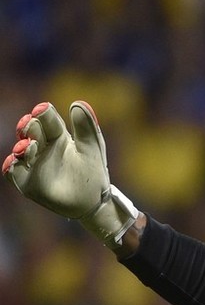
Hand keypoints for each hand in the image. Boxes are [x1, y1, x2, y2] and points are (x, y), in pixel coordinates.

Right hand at [3, 101, 137, 247]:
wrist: (93, 201)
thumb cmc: (93, 172)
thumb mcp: (92, 148)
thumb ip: (86, 127)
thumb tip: (78, 103)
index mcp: (58, 136)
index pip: (46, 119)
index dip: (42, 112)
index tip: (41, 109)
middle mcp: (42, 147)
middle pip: (30, 130)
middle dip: (29, 126)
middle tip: (31, 125)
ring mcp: (32, 163)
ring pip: (20, 149)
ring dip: (21, 146)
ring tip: (28, 146)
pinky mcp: (27, 181)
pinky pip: (12, 171)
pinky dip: (10, 166)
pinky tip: (14, 162)